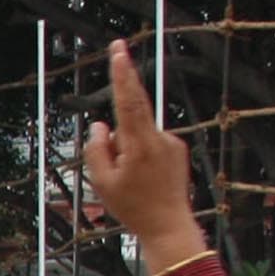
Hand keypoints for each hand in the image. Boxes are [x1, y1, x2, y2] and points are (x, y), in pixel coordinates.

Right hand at [84, 38, 202, 259]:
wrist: (168, 225)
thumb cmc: (133, 207)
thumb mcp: (102, 183)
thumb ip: (96, 150)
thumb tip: (100, 126)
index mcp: (138, 144)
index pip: (129, 100)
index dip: (122, 74)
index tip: (119, 50)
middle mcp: (158, 138)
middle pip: (132, 114)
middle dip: (120, 108)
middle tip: (117, 101)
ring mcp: (171, 143)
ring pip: (139, 133)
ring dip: (127, 149)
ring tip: (129, 182)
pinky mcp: (177, 150)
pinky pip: (151, 143)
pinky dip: (140, 154)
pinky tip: (142, 179)